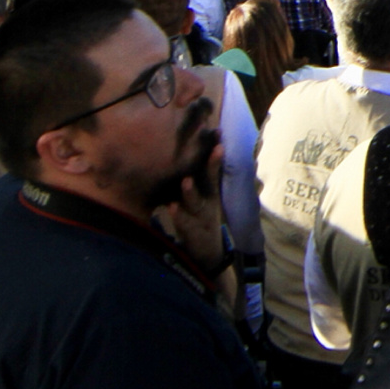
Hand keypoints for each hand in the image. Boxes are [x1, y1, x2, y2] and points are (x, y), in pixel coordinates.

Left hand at [155, 137, 225, 264]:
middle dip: (213, 165)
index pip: (213, 170)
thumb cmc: (199, 221)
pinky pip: (185, 224)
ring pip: (196, 202)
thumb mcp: (202, 202)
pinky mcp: (193, 234)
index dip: (215, 153)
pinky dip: (179, 216)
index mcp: (211, 193)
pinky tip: (171, 208)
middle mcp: (209, 203)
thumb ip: (199, 183)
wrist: (208, 256)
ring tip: (186, 181)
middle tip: (216, 149)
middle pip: (211, 182)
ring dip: (191, 192)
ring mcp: (202, 218)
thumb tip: (190, 157)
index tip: (218, 133)